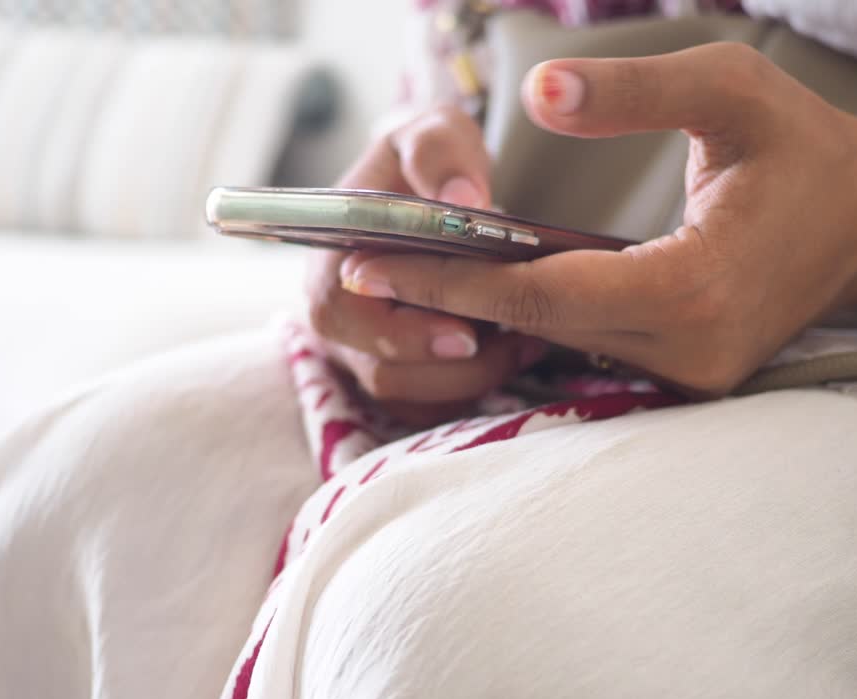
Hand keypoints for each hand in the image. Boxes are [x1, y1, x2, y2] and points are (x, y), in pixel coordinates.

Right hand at [307, 106, 546, 425]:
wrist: (433, 186)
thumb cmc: (426, 159)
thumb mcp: (432, 132)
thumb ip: (440, 153)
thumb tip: (462, 201)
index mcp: (330, 258)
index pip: (339, 316)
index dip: (398, 334)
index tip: (464, 333)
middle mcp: (340, 315)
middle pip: (379, 372)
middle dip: (449, 369)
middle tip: (514, 342)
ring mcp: (366, 350)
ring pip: (409, 397)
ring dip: (471, 380)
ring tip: (526, 342)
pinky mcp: (401, 373)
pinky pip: (430, 409)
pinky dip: (473, 391)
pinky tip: (519, 352)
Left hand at [339, 43, 856, 394]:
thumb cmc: (807, 146)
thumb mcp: (730, 89)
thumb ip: (632, 91)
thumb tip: (537, 96)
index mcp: (698, 287)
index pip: (545, 291)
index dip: (455, 278)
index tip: (375, 263)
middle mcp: (693, 351)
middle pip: (539, 326)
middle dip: (448, 299)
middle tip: (361, 271)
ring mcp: (694, 376)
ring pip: (560, 343)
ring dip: (482, 312)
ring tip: (403, 278)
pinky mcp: (693, 378)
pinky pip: (591, 349)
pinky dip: (532, 320)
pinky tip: (480, 292)